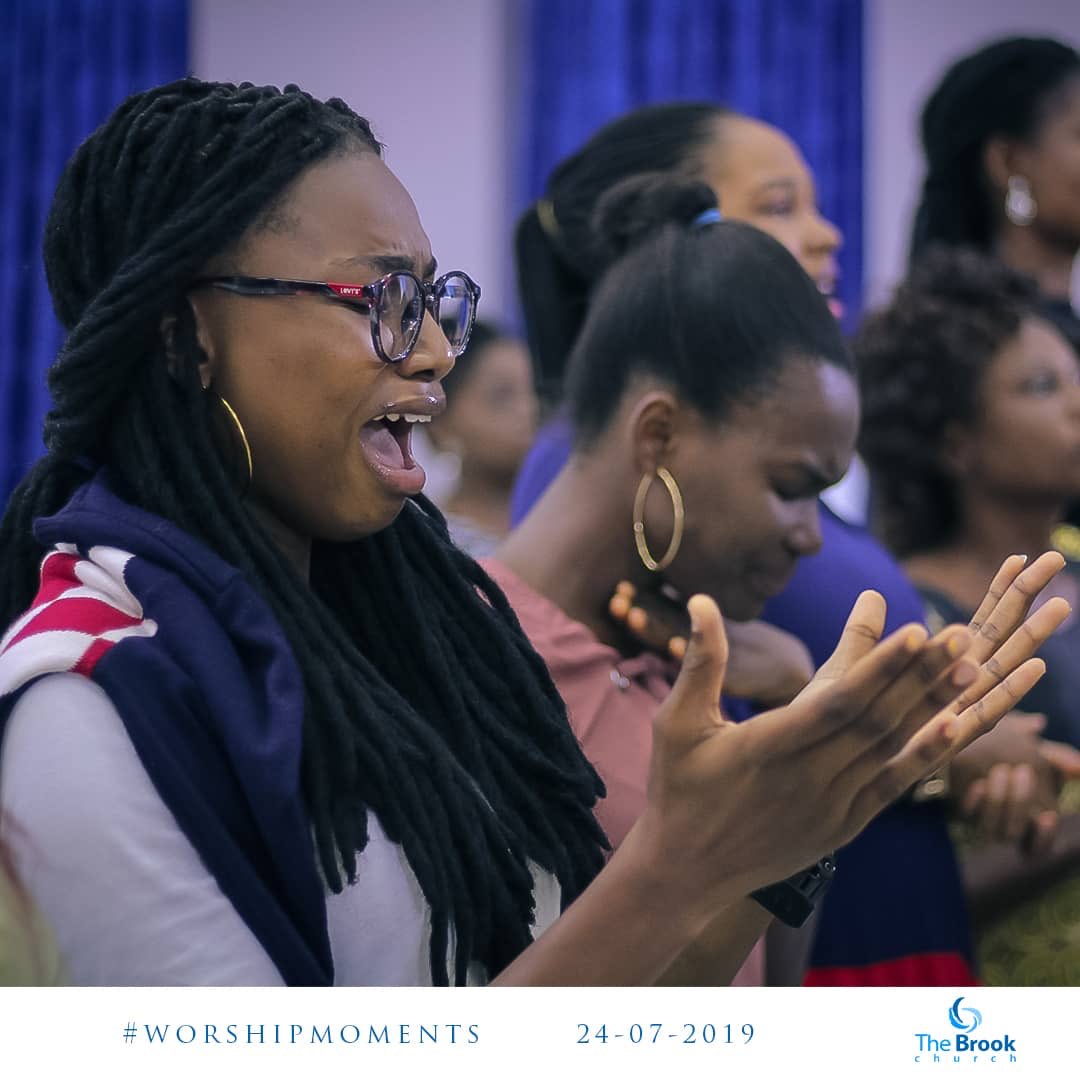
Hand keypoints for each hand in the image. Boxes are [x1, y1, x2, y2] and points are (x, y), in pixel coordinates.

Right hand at [631, 553, 1067, 922]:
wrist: (686, 872)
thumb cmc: (677, 788)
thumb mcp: (676, 722)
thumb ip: (700, 662)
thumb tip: (701, 600)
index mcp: (765, 749)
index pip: (835, 704)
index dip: (879, 668)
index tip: (915, 631)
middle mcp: (805, 780)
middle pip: (875, 721)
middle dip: (921, 675)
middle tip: (960, 635)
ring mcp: (828, 808)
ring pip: (889, 750)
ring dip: (932, 707)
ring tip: (969, 667)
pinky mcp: (841, 828)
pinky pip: (891, 786)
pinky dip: (924, 756)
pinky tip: (956, 726)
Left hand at [954, 712, 1079, 854]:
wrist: (965, 739)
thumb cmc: (1006, 745)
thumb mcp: (1033, 748)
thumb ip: (1057, 757)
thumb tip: (1078, 766)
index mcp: (1029, 816)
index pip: (1038, 845)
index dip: (1044, 837)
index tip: (1048, 816)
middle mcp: (1004, 824)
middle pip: (1014, 833)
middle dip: (1021, 802)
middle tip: (1022, 770)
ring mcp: (980, 818)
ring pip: (990, 829)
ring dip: (998, 800)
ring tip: (1000, 770)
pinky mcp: (957, 809)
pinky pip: (965, 815)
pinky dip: (974, 802)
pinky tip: (978, 784)